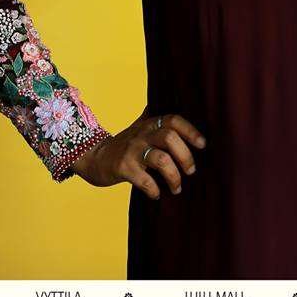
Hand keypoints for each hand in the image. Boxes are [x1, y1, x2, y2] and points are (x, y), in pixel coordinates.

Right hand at [71, 111, 206, 199]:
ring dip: (174, 176)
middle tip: (191, 171)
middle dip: (185, 156)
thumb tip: (178, 102)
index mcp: (149, 124)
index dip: (190, 130)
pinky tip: (157, 194)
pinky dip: (154, 189)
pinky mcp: (123, 168)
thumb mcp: (139, 126)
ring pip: (161, 159)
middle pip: (169, 137)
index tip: (203, 144)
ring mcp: (131, 150)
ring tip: (177, 188)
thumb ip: (156, 118)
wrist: (94, 157)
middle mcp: (141, 134)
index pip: (173, 120)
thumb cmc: (125, 144)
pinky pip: (145, 180)